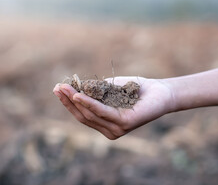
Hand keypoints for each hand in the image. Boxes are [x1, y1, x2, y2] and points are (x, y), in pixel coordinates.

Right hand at [53, 77, 174, 139]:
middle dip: (68, 101)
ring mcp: (116, 129)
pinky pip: (102, 112)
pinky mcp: (124, 124)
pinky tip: (78, 95)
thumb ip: (95, 92)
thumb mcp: (110, 89)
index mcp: (105, 124)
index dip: (68, 103)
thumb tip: (75, 87)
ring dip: (74, 100)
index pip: (82, 115)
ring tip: (64, 88)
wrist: (161, 91)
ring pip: (90, 114)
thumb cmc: (136, 89)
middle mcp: (109, 130)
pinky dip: (89, 103)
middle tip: (57, 87)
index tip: (57, 89)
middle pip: (83, 116)